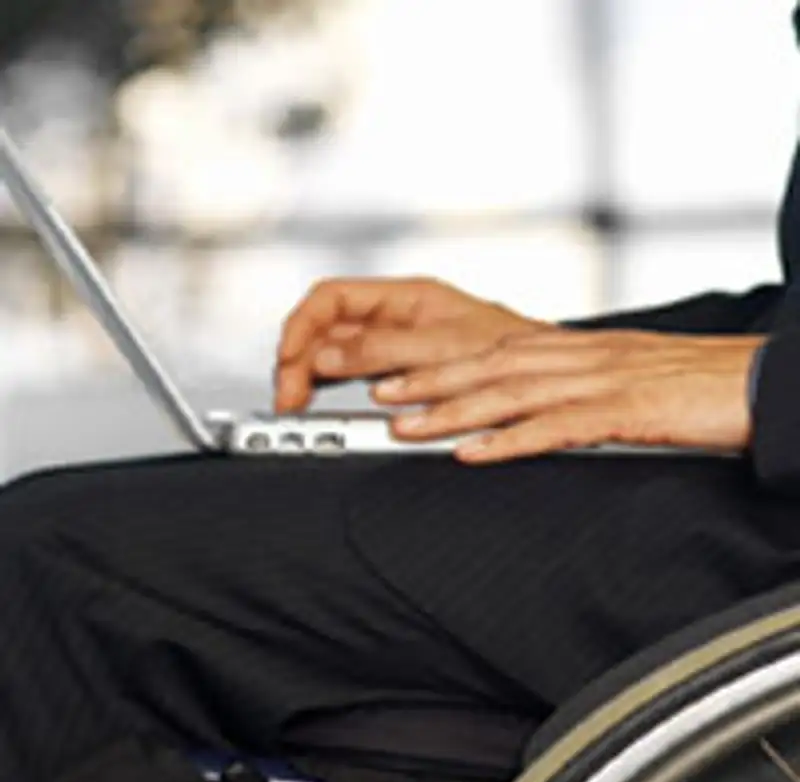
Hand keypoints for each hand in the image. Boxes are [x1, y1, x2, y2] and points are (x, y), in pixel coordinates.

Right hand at [275, 277, 547, 410]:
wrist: (551, 379)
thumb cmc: (516, 353)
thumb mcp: (445, 348)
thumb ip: (384, 350)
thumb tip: (326, 357)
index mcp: (405, 297)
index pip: (330, 298)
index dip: (301, 326)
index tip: (289, 361)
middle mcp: (397, 319)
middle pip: (326, 329)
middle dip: (299, 358)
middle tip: (289, 398)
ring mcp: (398, 348)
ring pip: (335, 355)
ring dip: (311, 378)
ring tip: (299, 406)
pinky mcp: (404, 376)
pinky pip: (355, 378)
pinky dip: (335, 392)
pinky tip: (326, 406)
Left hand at [371, 329, 765, 462]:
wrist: (759, 379)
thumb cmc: (694, 381)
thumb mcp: (623, 376)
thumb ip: (574, 386)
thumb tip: (532, 405)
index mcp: (575, 349)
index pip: (492, 354)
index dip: (438, 366)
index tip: (395, 377)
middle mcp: (577, 357)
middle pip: (486, 367)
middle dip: (426, 382)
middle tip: (378, 395)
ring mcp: (598, 381)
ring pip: (508, 393)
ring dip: (451, 411)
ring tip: (404, 425)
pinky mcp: (624, 410)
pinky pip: (555, 427)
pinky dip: (509, 440)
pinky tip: (473, 452)